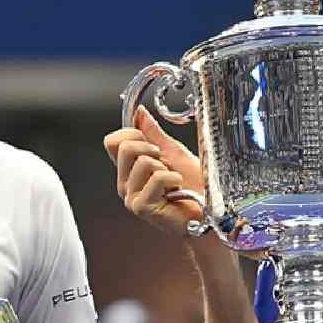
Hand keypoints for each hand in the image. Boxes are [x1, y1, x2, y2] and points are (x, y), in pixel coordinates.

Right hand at [103, 105, 204, 238]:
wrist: (209, 210)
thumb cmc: (194, 187)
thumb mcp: (172, 152)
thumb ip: (153, 133)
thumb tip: (139, 113)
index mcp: (128, 170)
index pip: (112, 142)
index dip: (132, 133)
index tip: (150, 141)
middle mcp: (125, 184)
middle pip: (124, 147)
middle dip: (150, 148)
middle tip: (164, 162)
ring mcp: (131, 197)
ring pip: (142, 162)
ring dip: (165, 166)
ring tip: (172, 179)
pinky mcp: (142, 207)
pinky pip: (156, 178)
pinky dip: (172, 178)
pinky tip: (177, 188)